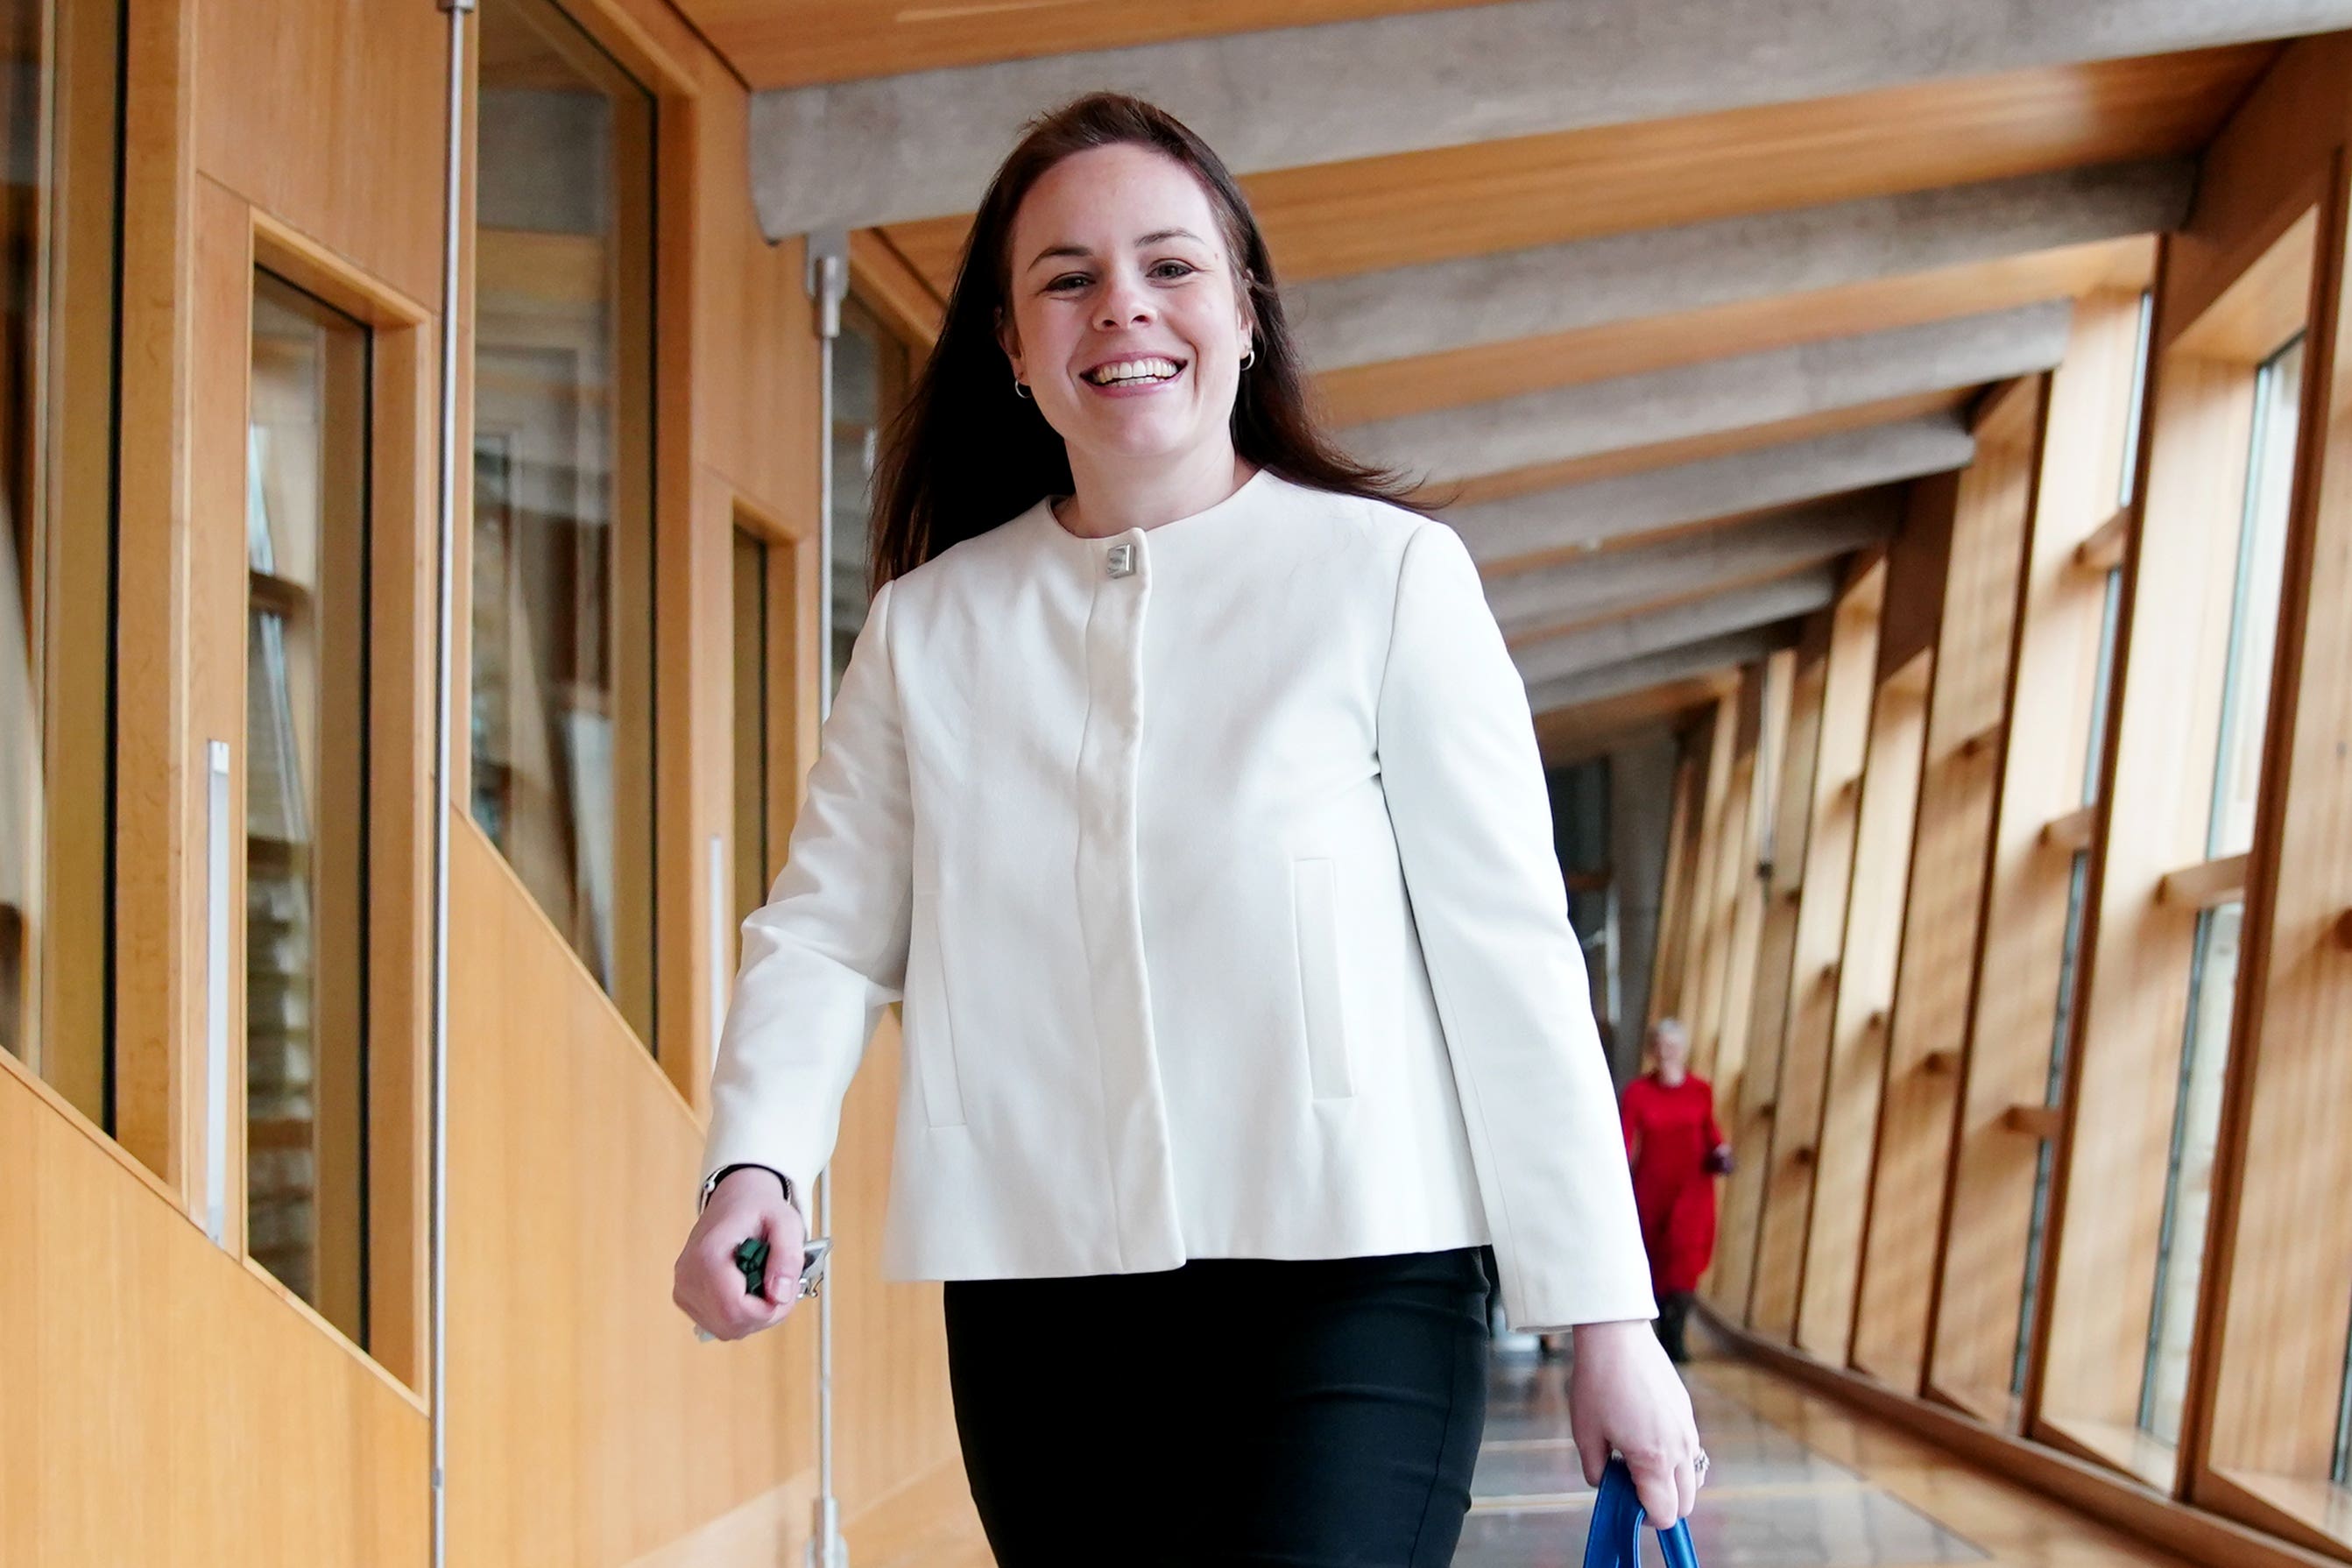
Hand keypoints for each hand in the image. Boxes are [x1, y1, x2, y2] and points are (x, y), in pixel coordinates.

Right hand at [673, 1168, 807, 1340]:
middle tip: (779, 1287)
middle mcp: (688, 1276)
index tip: (784, 1291)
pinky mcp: (686, 1298)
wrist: (734, 1200)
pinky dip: (740, 1316)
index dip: (767, 1310)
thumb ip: (788, 1257)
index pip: (734, 1309)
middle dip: (764, 1314)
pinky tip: (748, 1291)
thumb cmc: (758, 1209)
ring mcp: (683, 1290)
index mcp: (708, 1255)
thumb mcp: (786, 1222)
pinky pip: (718, 1325)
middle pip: (731, 1325)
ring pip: (725, 1329)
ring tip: (764, 1285)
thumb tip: (780, 1296)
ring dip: (754, 1316)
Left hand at [1570, 1318, 1704, 1525]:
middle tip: (1631, 1487)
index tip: (1625, 1503)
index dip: (1644, 1518)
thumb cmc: (1597, 1383)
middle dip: (1661, 1505)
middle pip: (1686, 1503)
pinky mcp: (1687, 1413)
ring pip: (1694, 1479)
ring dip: (1673, 1484)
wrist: (1616, 1337)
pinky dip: (1677, 1460)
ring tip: (1641, 1465)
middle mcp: (1680, 1449)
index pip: (1665, 1514)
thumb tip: (1607, 1484)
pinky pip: (1692, 1452)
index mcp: (1654, 1459)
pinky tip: (1648, 1440)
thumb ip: (1597, 1471)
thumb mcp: (1585, 1434)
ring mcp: (1688, 1430)